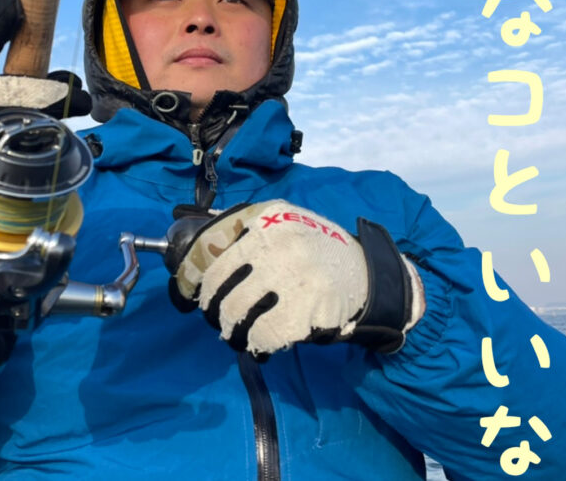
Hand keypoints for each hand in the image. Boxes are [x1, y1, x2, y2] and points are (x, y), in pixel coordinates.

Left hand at [166, 200, 424, 358]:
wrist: (370, 274)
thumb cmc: (317, 252)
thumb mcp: (285, 226)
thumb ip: (246, 234)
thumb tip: (195, 263)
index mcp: (268, 219)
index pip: (214, 254)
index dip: (199, 284)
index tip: (194, 299)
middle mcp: (279, 244)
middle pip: (223, 291)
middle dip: (216, 314)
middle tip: (221, 323)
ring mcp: (295, 277)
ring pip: (239, 316)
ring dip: (234, 334)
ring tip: (239, 337)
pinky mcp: (308, 309)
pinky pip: (265, 336)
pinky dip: (258, 346)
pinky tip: (262, 345)